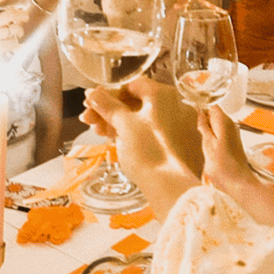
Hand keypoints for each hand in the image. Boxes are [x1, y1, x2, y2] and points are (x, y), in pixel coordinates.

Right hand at [80, 78, 203, 207]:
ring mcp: (182, 127)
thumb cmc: (148, 152)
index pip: (132, 86)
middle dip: (111, 111)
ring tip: (101, 133)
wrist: (170, 187)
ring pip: (145, 119)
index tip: (93, 103)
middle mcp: (178, 106)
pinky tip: (119, 142)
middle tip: (91, 121)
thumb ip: (107, 105)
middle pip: (138, 103)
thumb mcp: (123, 124)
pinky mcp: (181, 146)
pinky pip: (155, 133)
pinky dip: (136, 135)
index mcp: (165, 95)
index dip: (109, 94)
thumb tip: (93, 93)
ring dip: (120, 123)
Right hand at [196, 105, 256, 193]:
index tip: (193, 111)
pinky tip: (210, 146)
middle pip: (215, 113)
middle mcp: (231, 125)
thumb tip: (200, 113)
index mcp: (224, 122)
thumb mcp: (207, 144)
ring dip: (208, 128)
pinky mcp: (233, 141)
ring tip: (204, 140)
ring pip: (217, 123)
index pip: (212, 105)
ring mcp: (233, 133)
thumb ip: (203, 126)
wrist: (238, 182)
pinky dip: (213, 135)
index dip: (202, 106)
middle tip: (198, 130)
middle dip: (204, 119)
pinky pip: (220, 132)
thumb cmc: (223, 166)